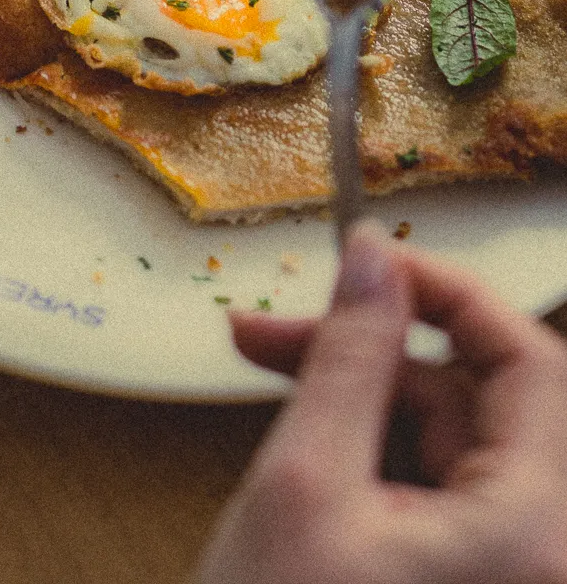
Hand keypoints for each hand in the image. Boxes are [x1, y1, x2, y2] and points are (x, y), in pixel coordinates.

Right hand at [195, 221, 566, 583]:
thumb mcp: (303, 483)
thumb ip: (347, 357)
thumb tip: (372, 262)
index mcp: (535, 538)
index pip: (533, 365)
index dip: (449, 295)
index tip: (371, 264)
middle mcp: (546, 562)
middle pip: (489, 403)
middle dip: (382, 353)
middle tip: (280, 330)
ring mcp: (516, 582)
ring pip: (460, 444)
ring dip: (368, 402)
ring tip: (274, 385)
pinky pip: (448, 495)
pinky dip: (379, 458)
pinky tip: (309, 451)